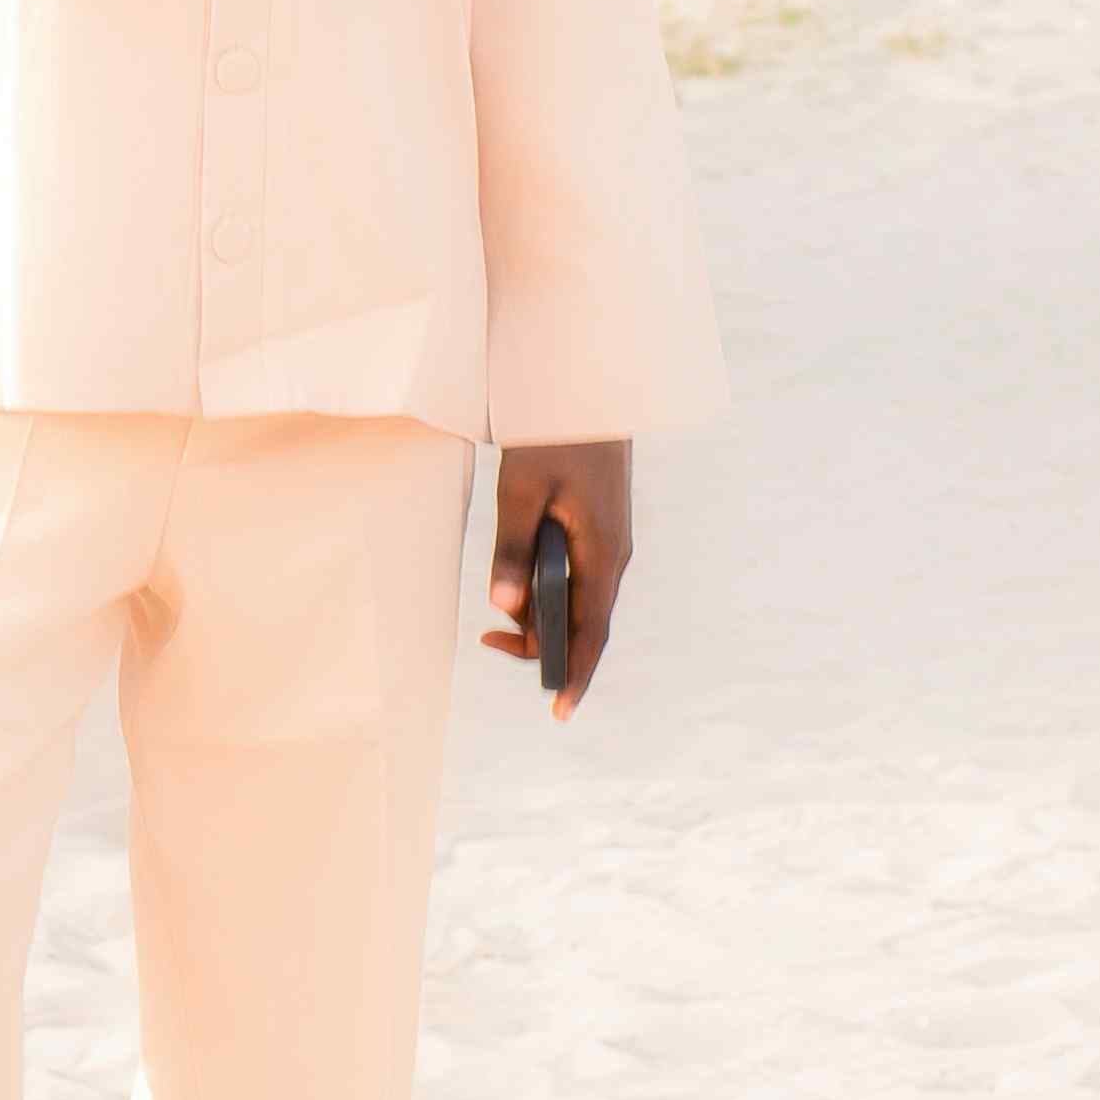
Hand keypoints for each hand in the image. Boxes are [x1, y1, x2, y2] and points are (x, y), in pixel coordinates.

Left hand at [482, 441, 633, 720]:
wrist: (589, 387)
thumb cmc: (555, 435)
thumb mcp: (522, 490)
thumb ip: (512, 550)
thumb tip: (503, 607)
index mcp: (602, 553)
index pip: (592, 634)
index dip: (575, 675)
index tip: (557, 712)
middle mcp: (613, 555)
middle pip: (581, 622)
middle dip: (540, 642)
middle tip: (487, 638)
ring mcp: (609, 541)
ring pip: (577, 597)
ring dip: (540, 610)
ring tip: (498, 596)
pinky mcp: (599, 527)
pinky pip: (576, 574)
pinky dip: (547, 586)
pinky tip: (520, 571)